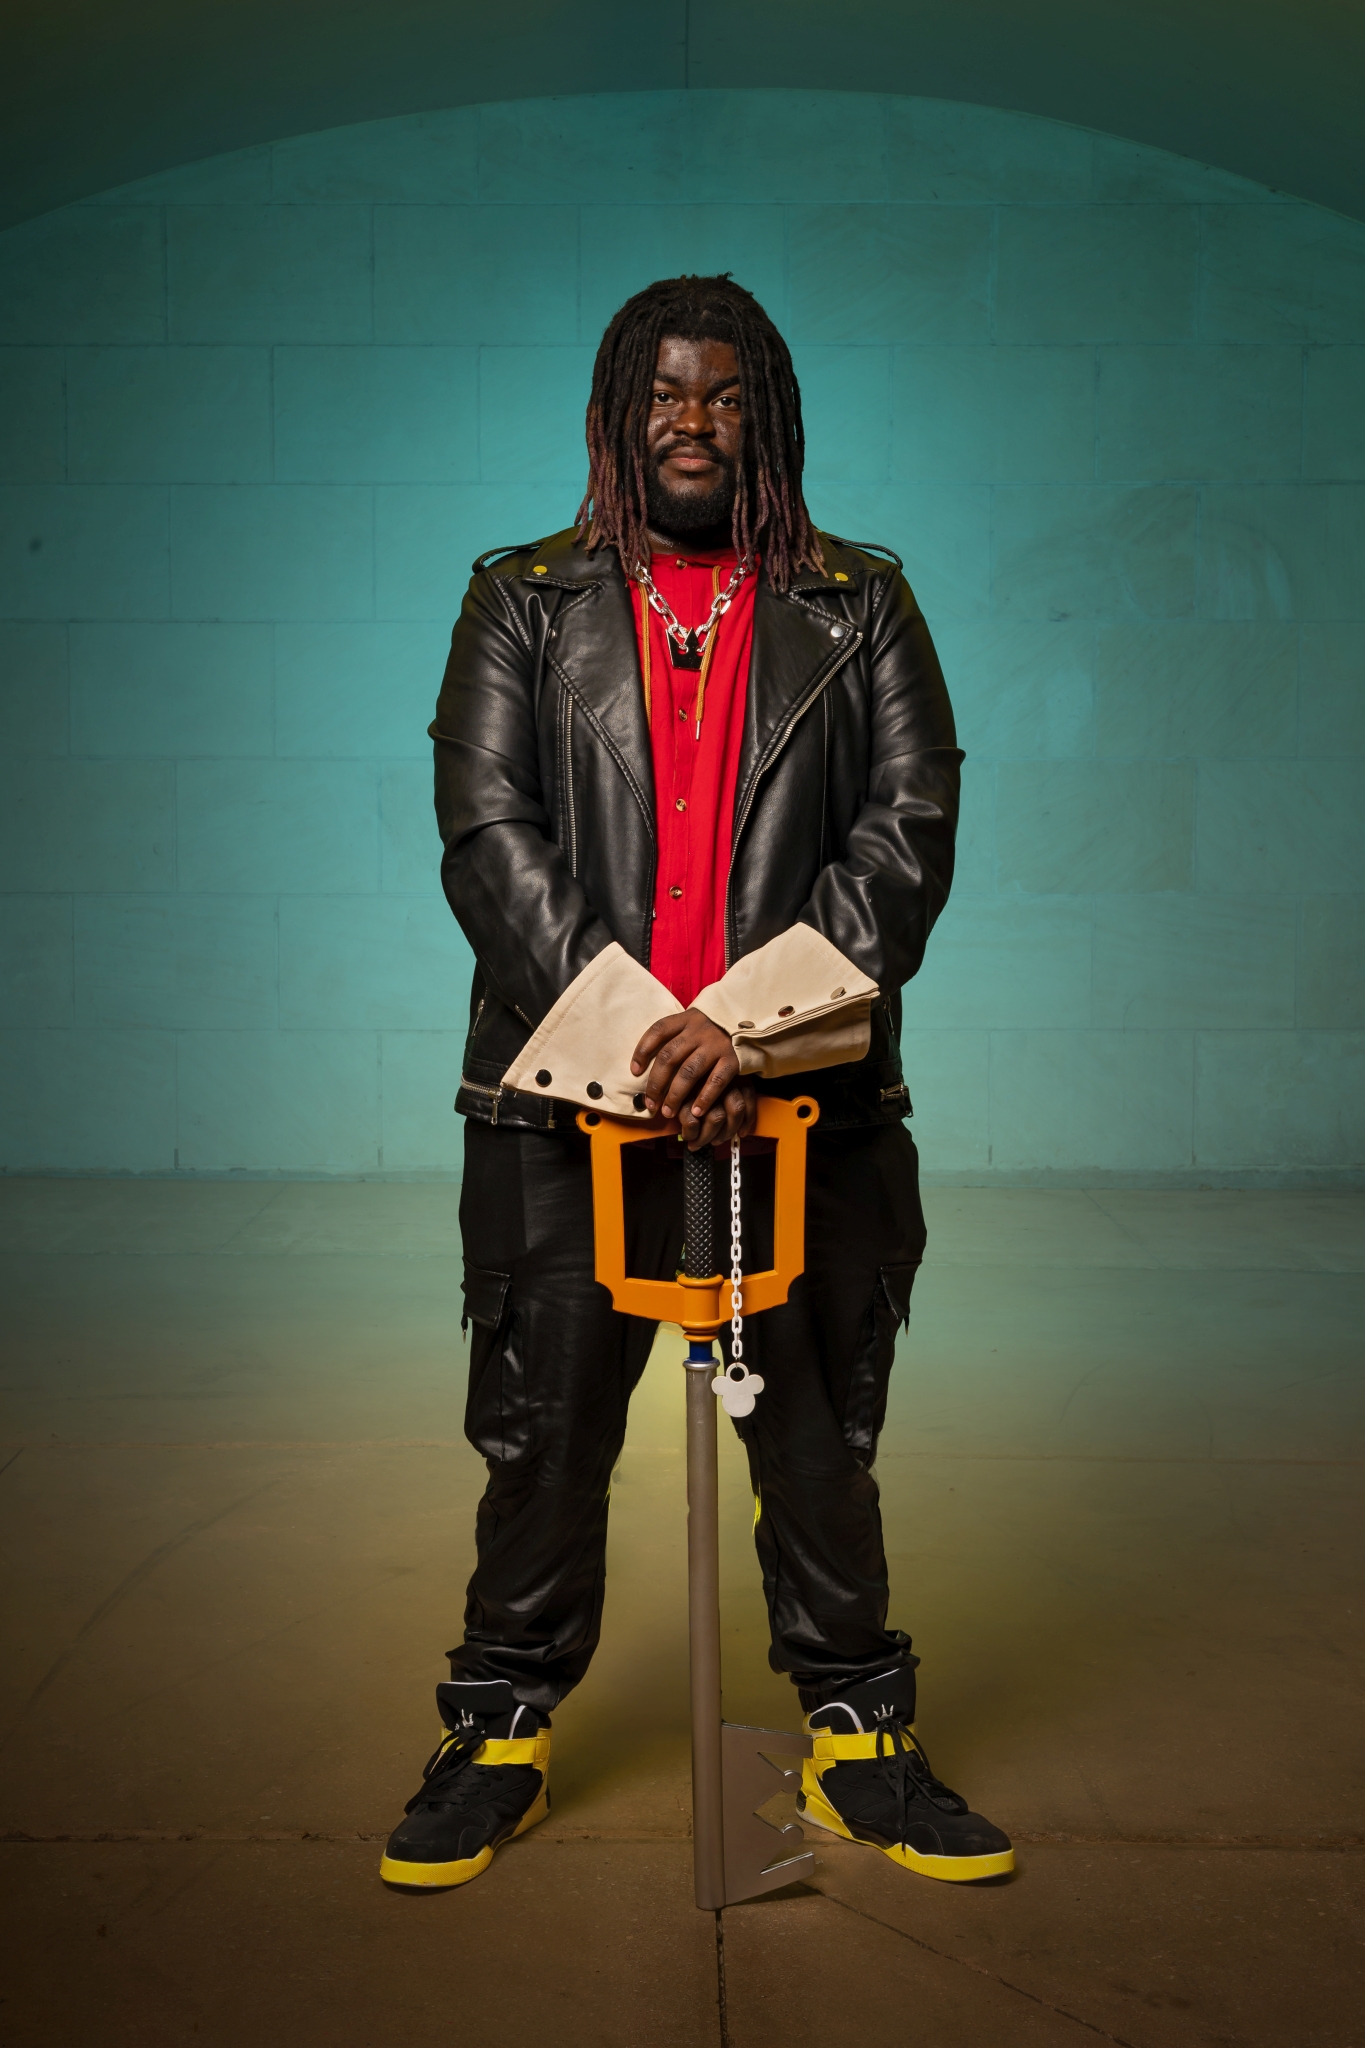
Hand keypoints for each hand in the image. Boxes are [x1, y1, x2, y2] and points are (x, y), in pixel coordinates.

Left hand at [631, 1008, 758, 1150]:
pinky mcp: (733, 1059)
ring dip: (675, 1095)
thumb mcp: (693, 1023)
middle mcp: (699, 1031)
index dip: (642, 1051)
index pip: (658, 1031)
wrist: (750, 1022)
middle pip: (669, 1057)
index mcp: (686, 1019)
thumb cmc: (714, 1028)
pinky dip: (704, 1098)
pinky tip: (696, 1111)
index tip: (634, 1071)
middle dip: (656, 1084)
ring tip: (668, 1112)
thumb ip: (675, 1036)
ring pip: (689, 1072)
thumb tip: (645, 1064)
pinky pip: (716, 1082)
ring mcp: (716, 1045)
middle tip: (650, 1104)